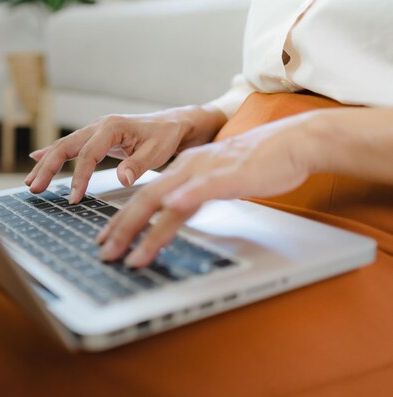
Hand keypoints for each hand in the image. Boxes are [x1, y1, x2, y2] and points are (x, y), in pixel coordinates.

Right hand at [25, 105, 226, 203]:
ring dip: (46, 163)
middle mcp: (99, 126)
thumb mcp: (158, 151)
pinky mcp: (95, 138)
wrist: (173, 123)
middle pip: (65, 146)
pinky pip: (70, 146)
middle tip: (34, 188)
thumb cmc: (166, 135)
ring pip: (64, 146)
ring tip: (31, 182)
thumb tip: (122, 179)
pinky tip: (37, 159)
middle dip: (48, 168)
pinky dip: (52, 154)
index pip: (88, 154)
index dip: (78, 177)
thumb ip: (138, 165)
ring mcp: (95, 131)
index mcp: (112, 127)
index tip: (73, 198)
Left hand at [97, 112, 315, 267]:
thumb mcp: (216, 181)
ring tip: (129, 254)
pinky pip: (203, 188)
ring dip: (145, 229)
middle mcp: (187, 169)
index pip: (144, 197)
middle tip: (105, 253)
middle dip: (122, 229)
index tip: (107, 239)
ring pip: (166, 200)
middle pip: (145, 200)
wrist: (291, 142)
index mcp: (183, 169)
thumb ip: (194, 195)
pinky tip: (171, 208)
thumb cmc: (257, 164)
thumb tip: (175, 212)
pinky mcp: (229, 175)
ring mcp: (206, 171)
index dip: (123, 219)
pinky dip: (185, 198)